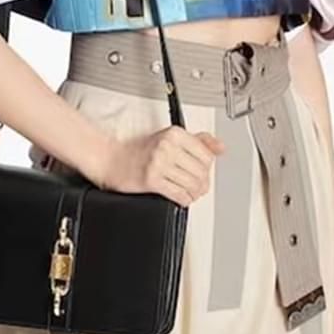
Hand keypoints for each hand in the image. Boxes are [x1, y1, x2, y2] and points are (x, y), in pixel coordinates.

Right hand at [99, 126, 224, 205]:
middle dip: (202, 183)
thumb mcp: (170, 137)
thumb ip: (198, 141)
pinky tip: (181, 197)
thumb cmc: (140, 150)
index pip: (206, 155)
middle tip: (197, 186)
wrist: (112, 159)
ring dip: (194, 193)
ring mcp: (158, 163)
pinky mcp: (151, 180)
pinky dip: (184, 199)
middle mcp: (167, 146)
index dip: (207, 168)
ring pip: (192, 184)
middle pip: (201, 172)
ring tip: (190, 192)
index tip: (202, 171)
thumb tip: (220, 147)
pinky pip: (179, 194)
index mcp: (174, 133)